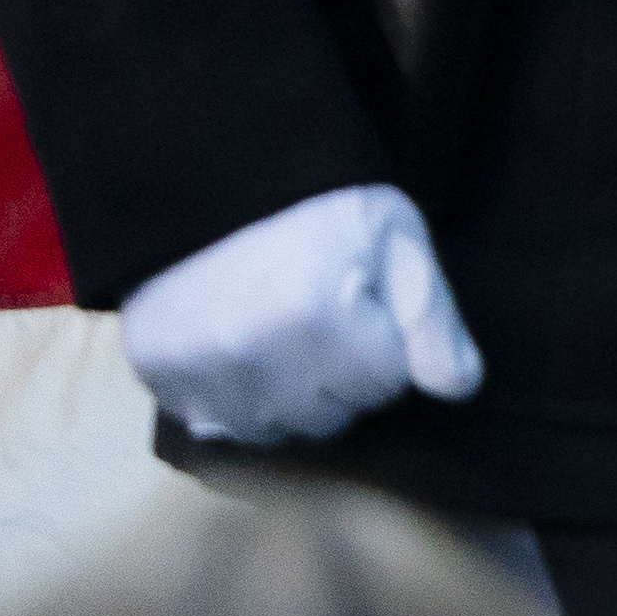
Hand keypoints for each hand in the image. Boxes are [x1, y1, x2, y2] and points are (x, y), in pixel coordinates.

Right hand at [117, 182, 481, 444]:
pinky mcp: (159, 376)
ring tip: (283, 340)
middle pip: (330, 415)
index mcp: (318, 315)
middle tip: (323, 321)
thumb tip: (457, 388)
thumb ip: (432, 318)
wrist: (211, 184)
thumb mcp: (395, 239)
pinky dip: (237, 402)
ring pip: (274, 430)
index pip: (385, 384)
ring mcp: (198, 370)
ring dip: (289, 399)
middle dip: (340, 378)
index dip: (384, 346)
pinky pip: (216, 427)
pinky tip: (241, 356)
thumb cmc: (318, 210)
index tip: (366, 307)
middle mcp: (252, 353)